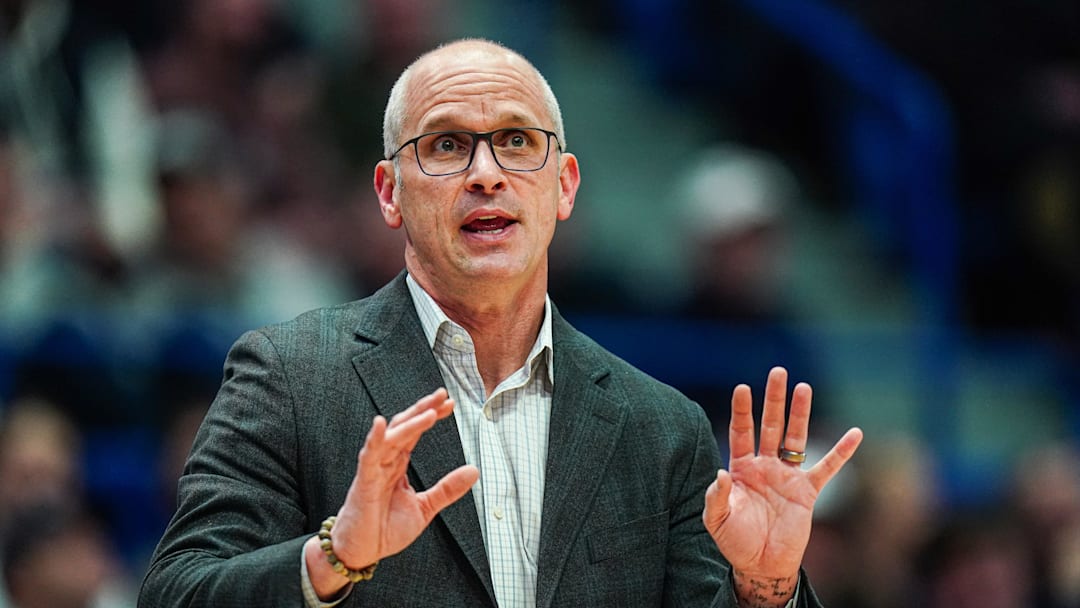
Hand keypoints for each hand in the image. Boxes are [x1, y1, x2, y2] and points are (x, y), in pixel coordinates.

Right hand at [320, 388, 478, 573]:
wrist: (361, 552)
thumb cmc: (385, 529)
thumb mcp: (425, 508)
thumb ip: (447, 489)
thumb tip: (474, 470)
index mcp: (398, 465)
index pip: (415, 432)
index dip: (431, 415)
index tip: (450, 404)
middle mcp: (385, 461)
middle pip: (403, 426)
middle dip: (422, 409)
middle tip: (442, 394)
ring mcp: (373, 470)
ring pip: (390, 438)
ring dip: (409, 423)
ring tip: (429, 412)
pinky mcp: (364, 483)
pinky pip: (368, 457)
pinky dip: (374, 439)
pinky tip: (379, 424)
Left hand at [703, 367, 861, 605]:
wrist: (761, 565)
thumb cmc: (735, 541)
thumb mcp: (717, 519)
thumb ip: (716, 496)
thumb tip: (721, 473)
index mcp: (741, 468)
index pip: (741, 432)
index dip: (742, 411)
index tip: (742, 388)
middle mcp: (765, 465)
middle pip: (771, 425)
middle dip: (774, 399)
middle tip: (778, 371)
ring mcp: (787, 476)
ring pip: (796, 438)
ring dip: (800, 413)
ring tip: (804, 387)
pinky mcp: (808, 492)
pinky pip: (828, 467)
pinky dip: (842, 451)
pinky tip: (855, 433)